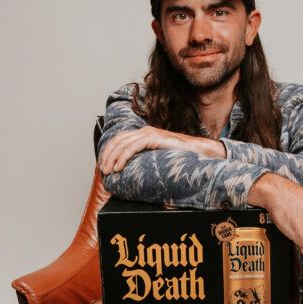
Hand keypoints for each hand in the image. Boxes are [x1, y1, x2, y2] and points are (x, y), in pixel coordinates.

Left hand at [98, 127, 225, 174]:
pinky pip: (132, 147)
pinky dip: (123, 157)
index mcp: (145, 134)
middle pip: (118, 140)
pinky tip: (119, 167)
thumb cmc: (181, 156)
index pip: (121, 139)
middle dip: (108, 155)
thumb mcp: (160, 157)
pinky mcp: (153, 138)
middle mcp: (145, 131)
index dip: (109, 150)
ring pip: (123, 144)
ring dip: (112, 158)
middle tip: (103, 170)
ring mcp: (149, 133)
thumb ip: (148, 158)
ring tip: (109, 171)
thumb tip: (137, 172)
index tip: (103, 163)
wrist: (199, 151)